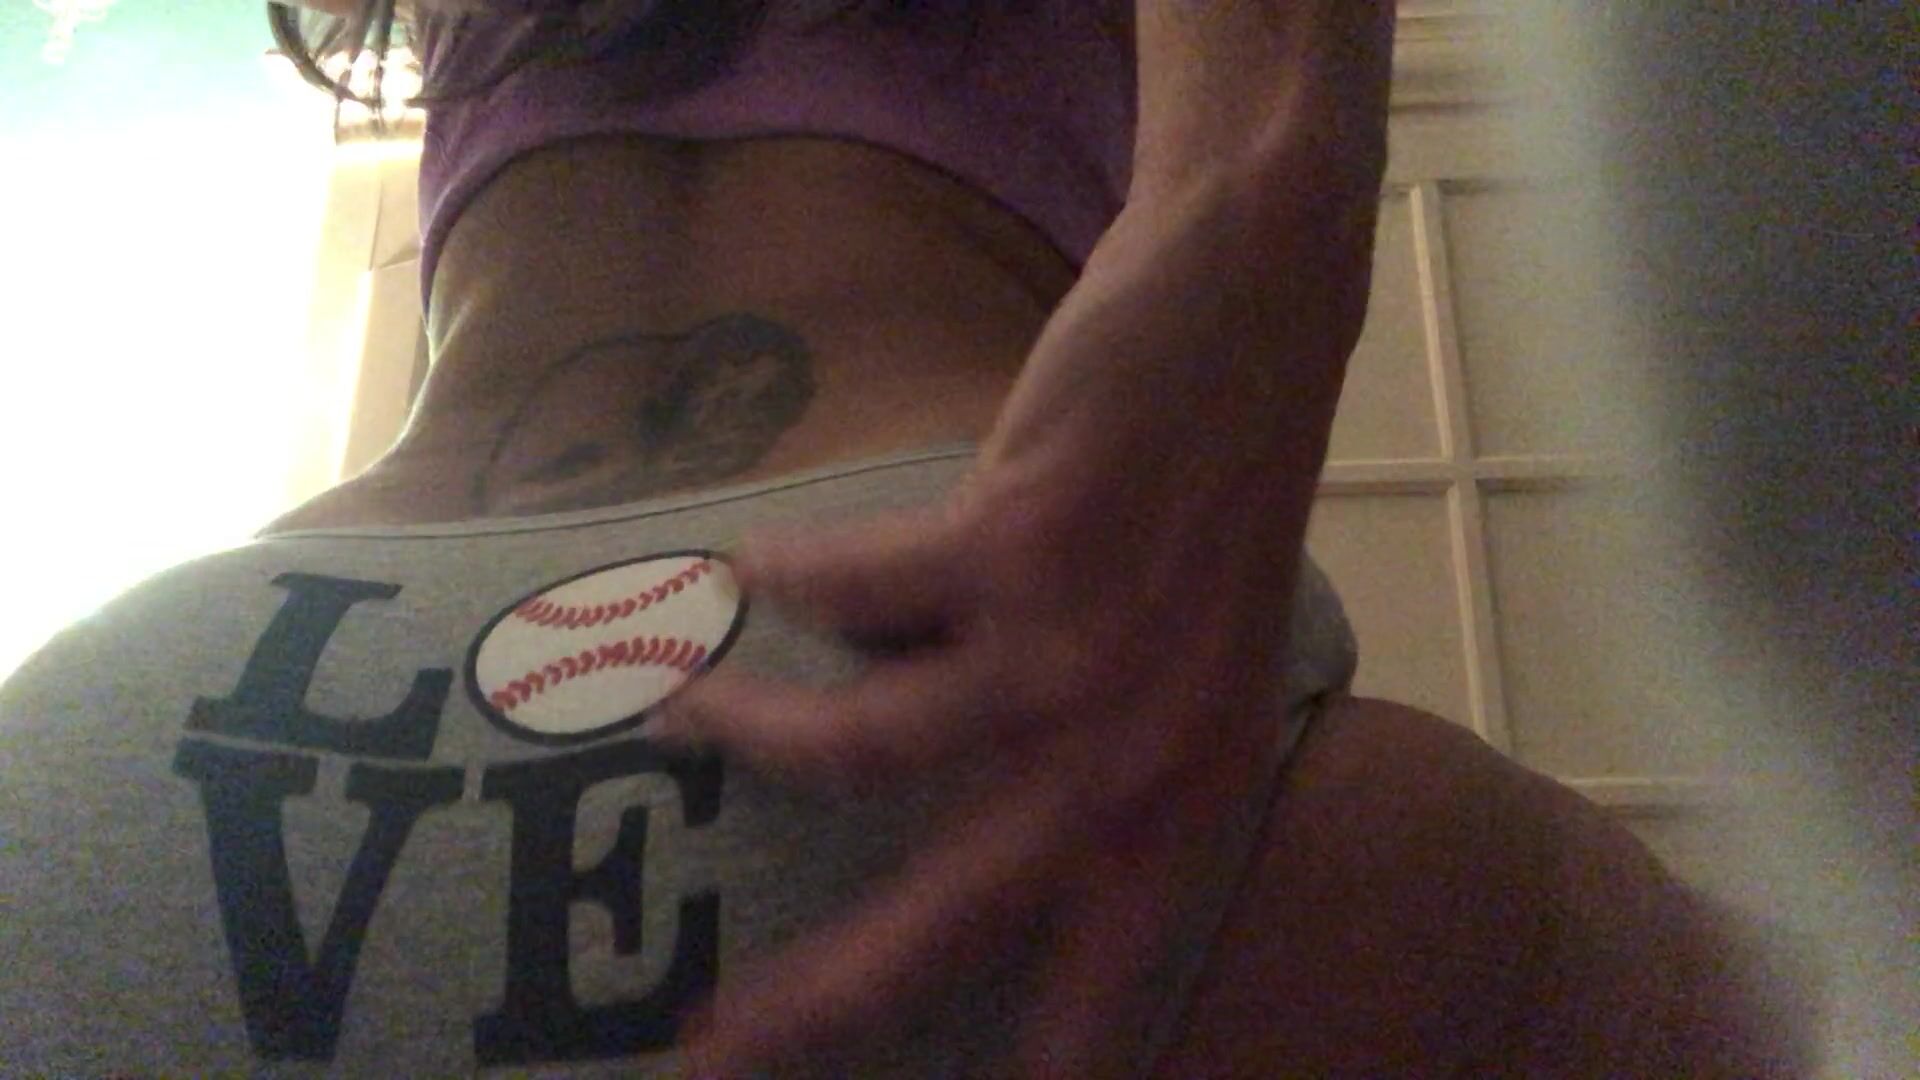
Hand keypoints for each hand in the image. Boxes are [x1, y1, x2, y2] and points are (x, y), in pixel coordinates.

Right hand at [657, 477, 1300, 1077]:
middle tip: (702, 1057)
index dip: (1031, 1072)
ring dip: (746, 728)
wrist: (1258, 307)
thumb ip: (1075, 760)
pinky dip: (782, 576)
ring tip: (682, 709)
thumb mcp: (1183, 664)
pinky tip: (757, 557)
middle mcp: (1139, 752)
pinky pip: (842, 594)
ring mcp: (1084, 650)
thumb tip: (900, 804)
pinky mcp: (1024, 540)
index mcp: (1187, 799)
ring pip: (856, 748)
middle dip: (813, 1002)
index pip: (1099, 986)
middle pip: (944, 922)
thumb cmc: (1199, 495)